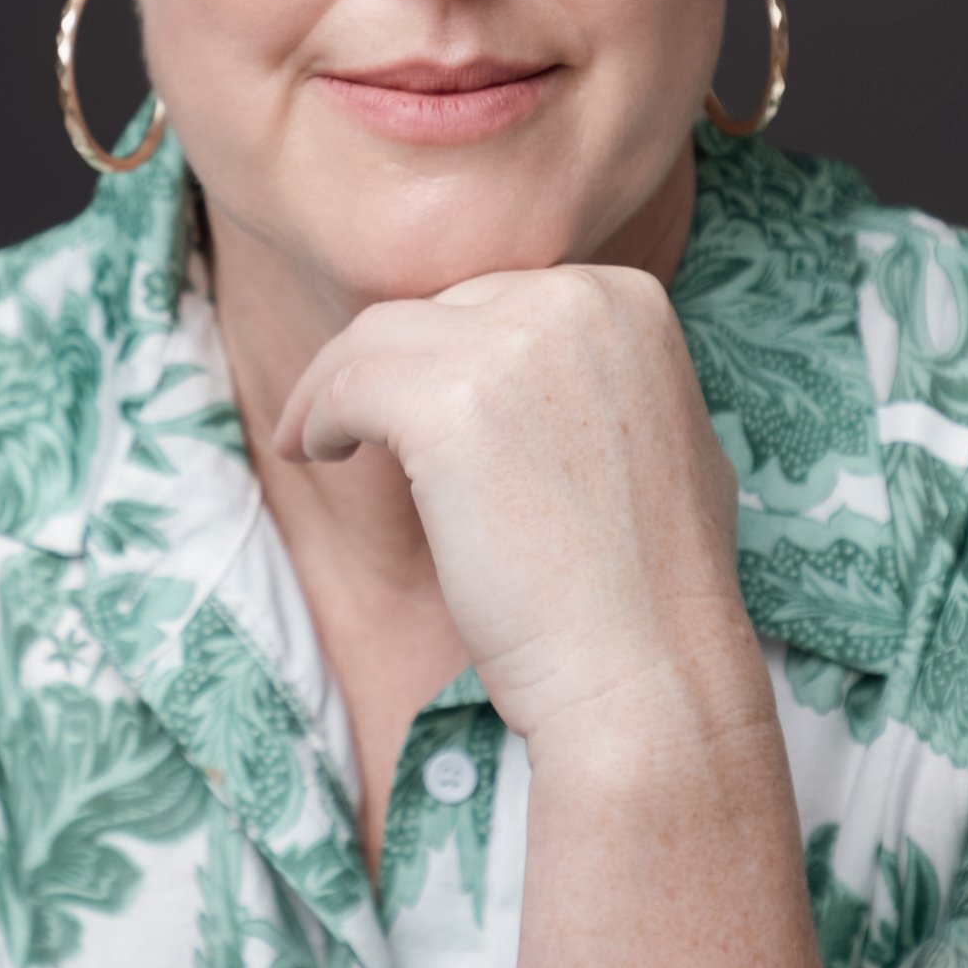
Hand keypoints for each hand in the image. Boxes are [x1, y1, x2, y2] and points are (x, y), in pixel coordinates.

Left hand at [272, 266, 767, 755]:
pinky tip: (315, 455)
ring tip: (312, 440)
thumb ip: (591, 380)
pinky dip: (317, 417)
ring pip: (378, 336)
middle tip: (342, 418)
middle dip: (385, 365)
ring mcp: (513, 345)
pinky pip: (349, 385)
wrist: (648, 667)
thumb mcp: (654, 436)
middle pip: (434, 311)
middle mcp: (575, 301)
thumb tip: (517, 378)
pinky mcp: (449, 405)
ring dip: (332, 386)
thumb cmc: (648, 584)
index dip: (440, 352)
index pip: (495, 299)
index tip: (404, 397)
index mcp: (625, 300)